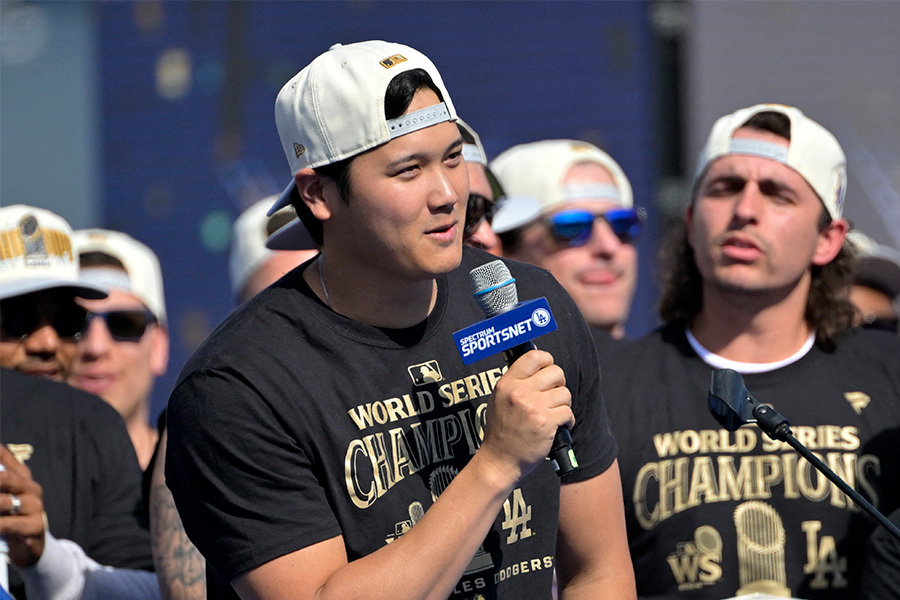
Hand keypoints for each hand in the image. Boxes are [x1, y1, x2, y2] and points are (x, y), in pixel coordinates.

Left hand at [0, 443, 45, 566]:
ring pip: (3, 502)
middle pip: (3, 477)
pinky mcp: (35, 526)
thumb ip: (1, 477)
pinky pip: (7, 525)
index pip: (3, 456)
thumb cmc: (10, 518)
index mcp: (22, 476)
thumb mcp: (4, 497)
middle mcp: (31, 488)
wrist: (31, 547)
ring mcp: (35, 506)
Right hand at [479, 350, 572, 481]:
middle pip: (555, 372)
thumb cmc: (501, 431)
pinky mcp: (545, 422)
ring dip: (563, 404)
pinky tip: (558, 426)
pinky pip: (568, 412)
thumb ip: (515, 382)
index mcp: (507, 383)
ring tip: (554, 414)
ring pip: (565, 393)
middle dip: (559, 384)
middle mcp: (519, 392)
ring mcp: (533, 407)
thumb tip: (537, 364)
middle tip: (554, 396)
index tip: (548, 370)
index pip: (534, 357)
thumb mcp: (499, 400)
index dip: (547, 360)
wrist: (500, 460)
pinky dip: (567, 420)